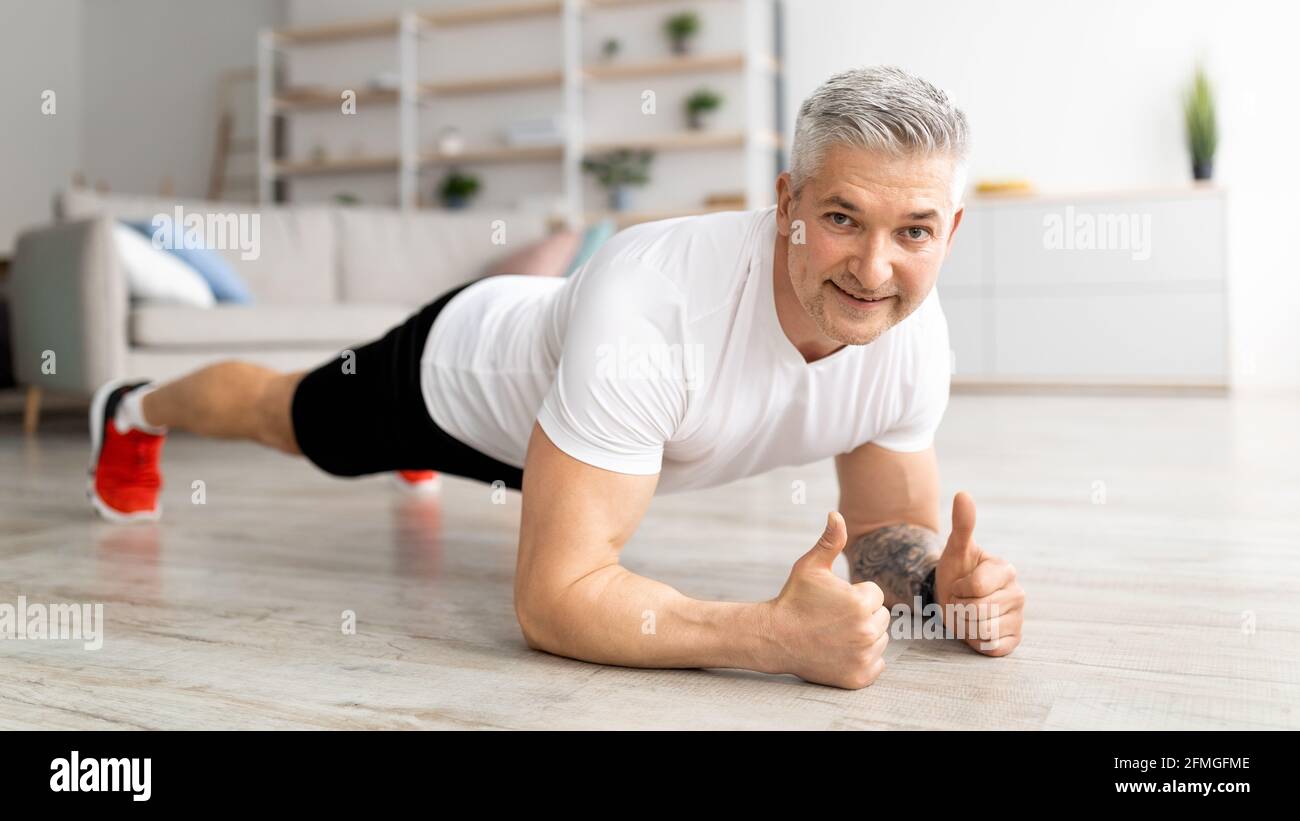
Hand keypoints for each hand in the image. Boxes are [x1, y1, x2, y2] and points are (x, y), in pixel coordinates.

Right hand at [765, 512, 890, 688]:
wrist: (774, 638)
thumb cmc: (793, 599)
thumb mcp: (810, 567)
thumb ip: (830, 541)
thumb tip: (836, 514)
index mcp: (861, 602)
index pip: (875, 595)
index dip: (855, 595)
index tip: (833, 602)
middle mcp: (866, 630)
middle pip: (881, 618)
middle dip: (862, 616)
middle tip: (833, 619)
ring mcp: (864, 655)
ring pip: (880, 640)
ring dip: (864, 637)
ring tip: (836, 634)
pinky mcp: (859, 676)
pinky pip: (877, 664)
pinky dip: (863, 660)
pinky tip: (841, 652)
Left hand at [934, 492, 1023, 655]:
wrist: (953, 599)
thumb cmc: (955, 572)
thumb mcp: (954, 550)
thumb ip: (962, 524)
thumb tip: (962, 494)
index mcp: (1005, 570)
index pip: (976, 588)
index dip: (958, 588)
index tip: (959, 584)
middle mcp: (1018, 593)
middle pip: (979, 611)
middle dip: (960, 607)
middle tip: (961, 600)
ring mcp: (1018, 617)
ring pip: (984, 630)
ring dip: (966, 625)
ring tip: (967, 613)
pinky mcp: (1014, 639)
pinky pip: (992, 647)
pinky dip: (978, 641)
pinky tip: (977, 629)